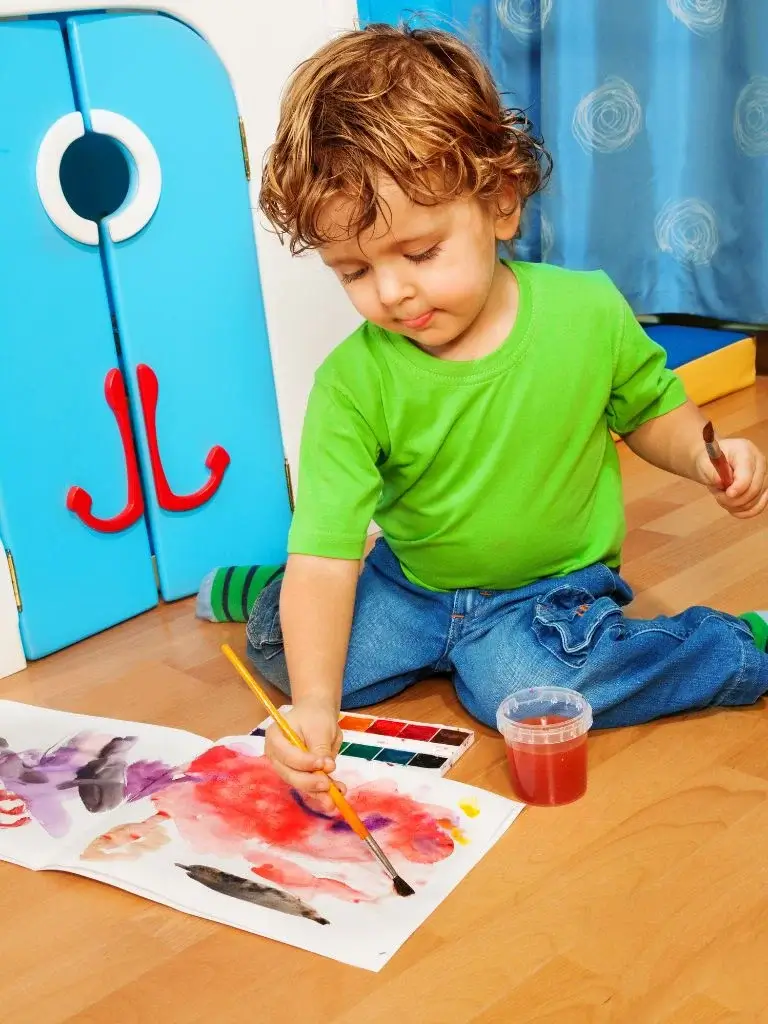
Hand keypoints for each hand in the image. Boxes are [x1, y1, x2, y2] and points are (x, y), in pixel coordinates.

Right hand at [264, 696, 344, 810]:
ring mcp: (286, 768)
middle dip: (310, 782)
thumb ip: (321, 748)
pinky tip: (336, 796)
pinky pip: (309, 787)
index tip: (324, 764)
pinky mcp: (298, 776)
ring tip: (335, 798)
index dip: (304, 762)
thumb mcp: (320, 728)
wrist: (317, 715)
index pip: (287, 755)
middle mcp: (276, 756)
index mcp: (275, 738)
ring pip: (300, 784)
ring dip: (318, 792)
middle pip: (290, 774)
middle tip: (328, 785)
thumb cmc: (315, 717)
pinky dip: (322, 792)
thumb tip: (326, 769)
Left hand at [695, 437, 767, 518]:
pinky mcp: (763, 488)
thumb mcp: (703, 464)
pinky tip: (731, 507)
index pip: (747, 473)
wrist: (711, 464)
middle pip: (754, 489)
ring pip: (755, 500)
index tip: (726, 493)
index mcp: (745, 451)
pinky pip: (758, 507)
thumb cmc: (708, 462)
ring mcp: (763, 476)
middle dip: (733, 499)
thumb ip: (711, 472)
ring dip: (735, 505)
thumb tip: (720, 481)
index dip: (738, 487)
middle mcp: (759, 462)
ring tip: (721, 496)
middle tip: (718, 495)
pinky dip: (743, 512)